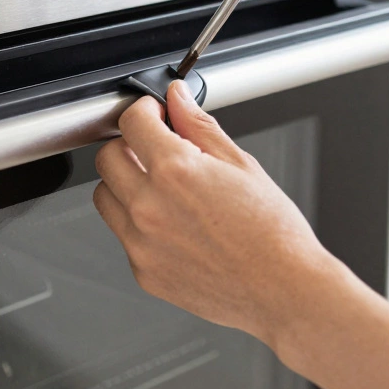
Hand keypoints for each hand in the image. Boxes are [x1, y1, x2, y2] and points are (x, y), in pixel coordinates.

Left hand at [92, 81, 341, 346]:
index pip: (131, 122)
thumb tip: (178, 98)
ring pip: (106, 197)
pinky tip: (174, 224)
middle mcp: (149, 207)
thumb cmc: (272, 233)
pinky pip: (124, 235)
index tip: (155, 115)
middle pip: (106, 158)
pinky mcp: (143, 272)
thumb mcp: (240, 164)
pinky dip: (138, 223)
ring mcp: (141, 243)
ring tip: (163, 188)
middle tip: (155, 148)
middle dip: (128, 145)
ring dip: (125, 184)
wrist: (283, 289)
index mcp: (175, 171)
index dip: (144, 110)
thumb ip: (198, 126)